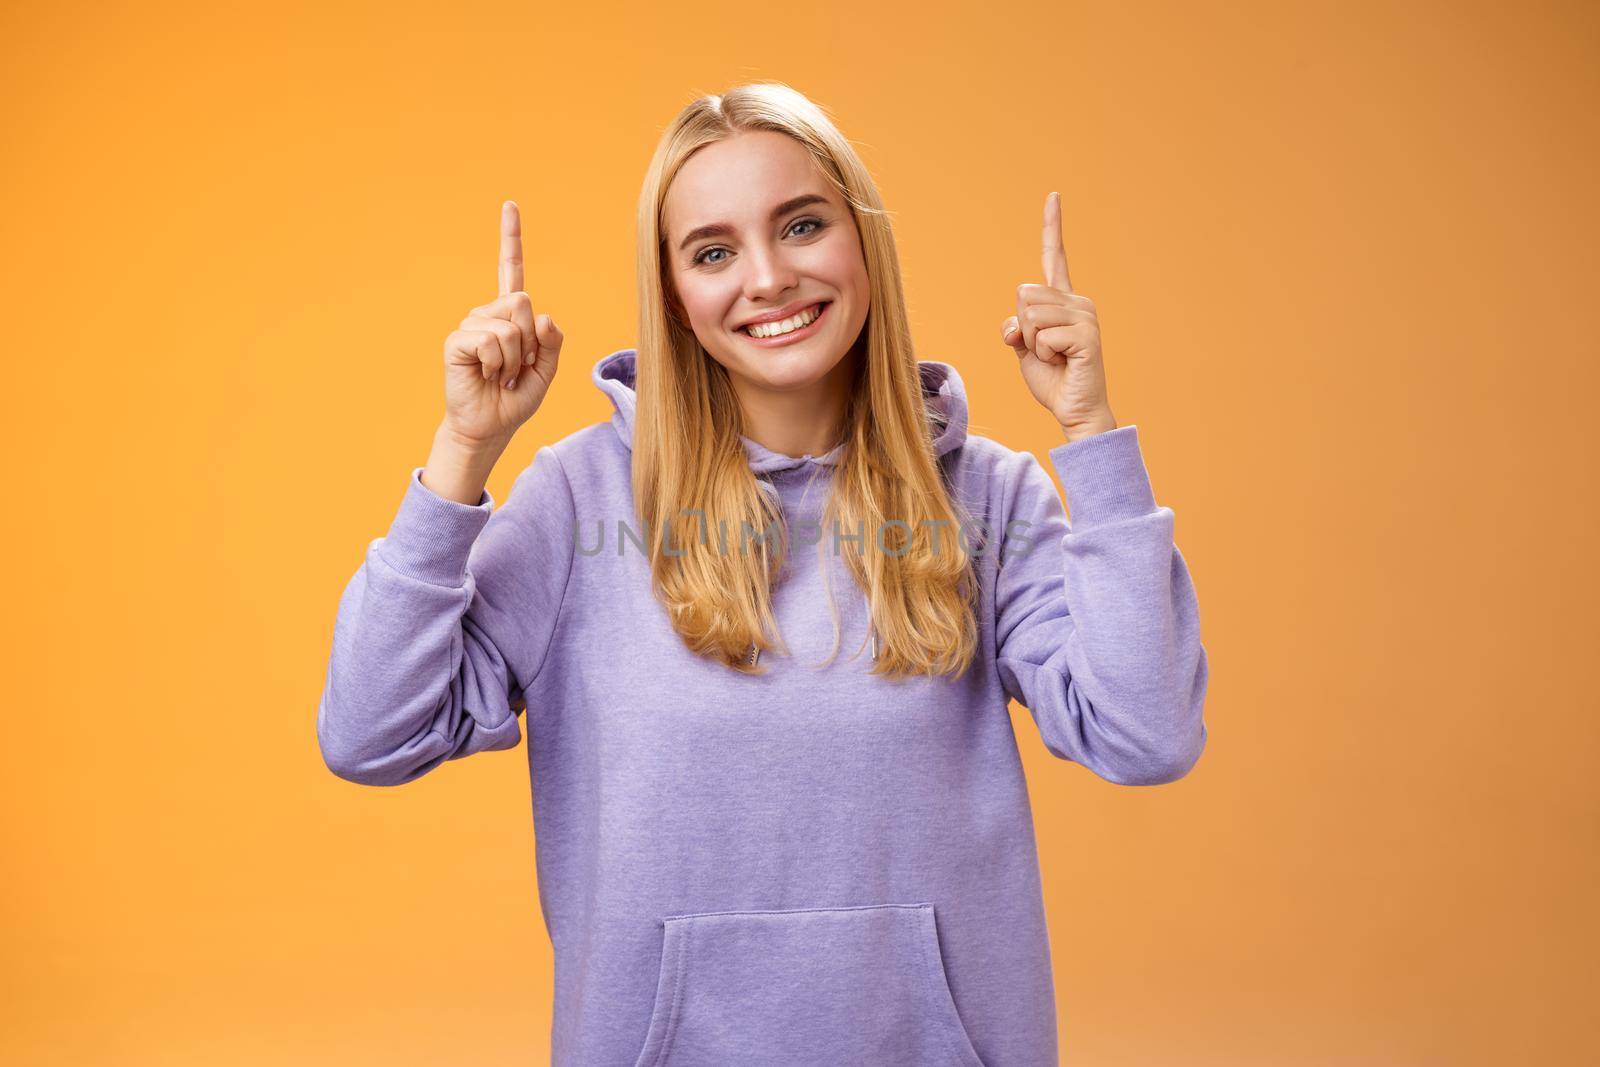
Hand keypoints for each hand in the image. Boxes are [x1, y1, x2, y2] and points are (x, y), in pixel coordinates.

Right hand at [440, 200, 563, 449]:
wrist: (491, 426)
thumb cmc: (516, 398)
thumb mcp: (547, 370)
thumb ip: (553, 342)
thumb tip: (543, 316)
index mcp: (510, 315)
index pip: (510, 270)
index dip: (510, 238)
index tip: (509, 205)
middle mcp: (488, 313)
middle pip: (523, 302)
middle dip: (531, 341)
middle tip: (518, 366)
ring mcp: (471, 325)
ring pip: (511, 325)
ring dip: (516, 358)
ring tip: (502, 375)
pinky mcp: (457, 340)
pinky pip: (492, 341)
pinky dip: (499, 364)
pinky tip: (488, 375)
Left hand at [1000, 191, 1116, 442]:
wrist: (1074, 410)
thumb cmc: (1052, 380)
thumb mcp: (1024, 348)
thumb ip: (1016, 326)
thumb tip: (1015, 322)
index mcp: (1062, 300)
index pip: (1053, 257)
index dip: (1052, 226)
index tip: (1053, 196)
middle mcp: (1077, 301)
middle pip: (1024, 295)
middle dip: (1022, 327)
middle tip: (1044, 350)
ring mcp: (1085, 316)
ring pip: (1031, 315)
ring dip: (1033, 344)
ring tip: (1055, 358)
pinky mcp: (1087, 334)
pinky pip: (1043, 336)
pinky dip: (1043, 355)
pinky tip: (1063, 363)